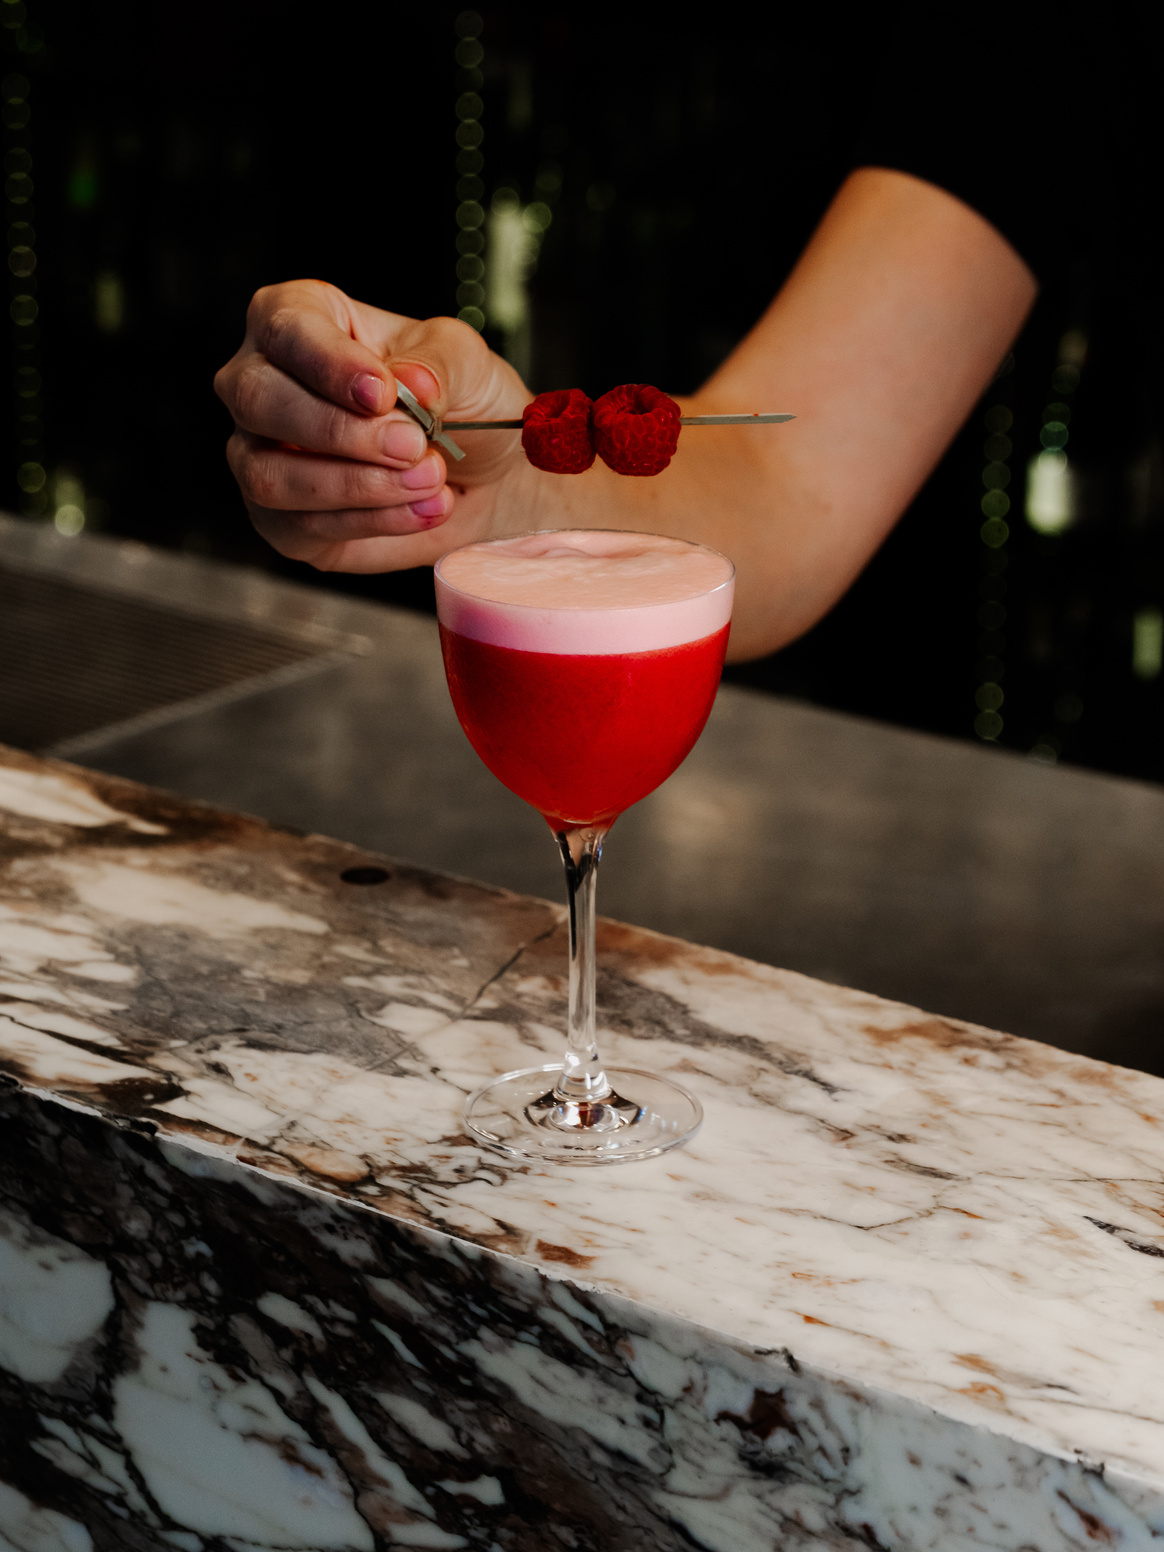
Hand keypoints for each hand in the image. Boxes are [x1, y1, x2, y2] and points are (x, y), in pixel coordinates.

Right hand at [213, 280, 533, 571]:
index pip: (284, 327)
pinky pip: (300, 526)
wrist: (485, 476)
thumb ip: (438, 365)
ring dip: (358, 484)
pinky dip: (370, 521)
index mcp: (298, 317)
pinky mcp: (279, 520)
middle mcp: (262, 383)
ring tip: (429, 479)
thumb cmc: (459, 404)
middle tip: (411, 443)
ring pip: (269, 475)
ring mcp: (261, 454)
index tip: (383, 392)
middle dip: (340, 431)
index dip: (329, 363)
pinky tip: (419, 509)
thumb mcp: (467, 363)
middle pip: (256, 400)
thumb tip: (410, 383)